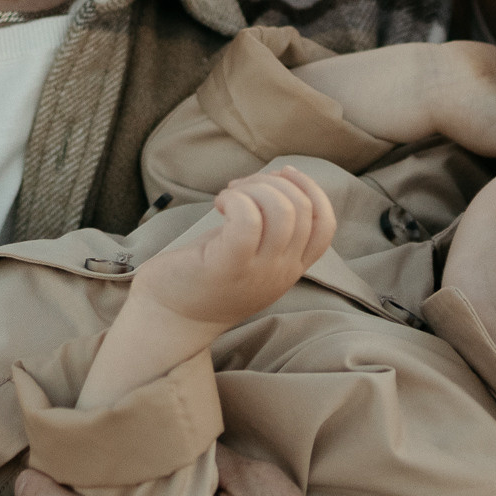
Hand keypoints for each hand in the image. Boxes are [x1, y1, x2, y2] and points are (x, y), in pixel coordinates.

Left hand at [82, 170, 336, 407]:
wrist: (169, 320)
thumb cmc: (204, 278)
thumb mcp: (249, 254)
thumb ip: (270, 228)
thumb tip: (279, 178)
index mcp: (291, 268)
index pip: (325, 224)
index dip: (311, 189)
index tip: (281, 174)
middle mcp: (281, 272)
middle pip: (303, 210)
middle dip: (273, 182)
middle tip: (240, 188)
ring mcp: (259, 272)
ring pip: (282, 211)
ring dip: (255, 187)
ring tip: (229, 195)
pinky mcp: (228, 266)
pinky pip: (249, 220)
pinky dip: (237, 199)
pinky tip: (220, 203)